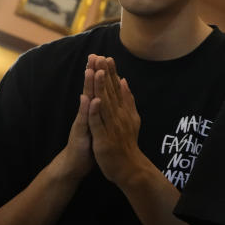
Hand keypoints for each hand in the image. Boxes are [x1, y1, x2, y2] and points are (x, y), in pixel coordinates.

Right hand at [57, 62, 95, 179]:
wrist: (75, 165)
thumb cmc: (88, 143)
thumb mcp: (97, 124)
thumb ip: (100, 109)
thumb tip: (104, 95)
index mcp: (93, 110)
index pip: (97, 88)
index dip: (100, 73)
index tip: (104, 56)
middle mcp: (86, 113)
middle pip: (90, 89)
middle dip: (92, 72)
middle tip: (94, 55)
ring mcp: (82, 121)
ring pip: (86, 101)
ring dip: (89, 86)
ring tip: (91, 70)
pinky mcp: (81, 133)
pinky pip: (85, 120)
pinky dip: (88, 109)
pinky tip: (90, 98)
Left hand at [87, 55, 147, 186]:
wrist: (128, 167)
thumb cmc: (126, 142)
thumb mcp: (131, 117)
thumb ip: (128, 100)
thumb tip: (124, 81)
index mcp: (123, 110)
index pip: (115, 88)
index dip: (110, 73)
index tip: (106, 57)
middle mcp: (118, 115)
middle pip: (109, 92)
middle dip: (104, 74)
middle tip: (100, 57)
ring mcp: (111, 126)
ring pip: (103, 103)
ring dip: (99, 88)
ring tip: (96, 72)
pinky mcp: (103, 138)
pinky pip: (98, 123)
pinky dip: (95, 111)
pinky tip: (93, 99)